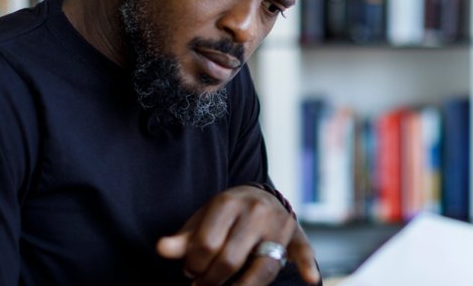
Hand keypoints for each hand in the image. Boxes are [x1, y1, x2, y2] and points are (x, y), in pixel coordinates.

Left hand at [156, 185, 319, 285]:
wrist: (259, 195)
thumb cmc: (224, 214)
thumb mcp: (201, 219)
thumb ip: (184, 237)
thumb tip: (162, 250)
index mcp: (228, 202)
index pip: (206, 244)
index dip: (193, 265)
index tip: (190, 271)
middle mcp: (256, 211)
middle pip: (230, 259)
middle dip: (211, 280)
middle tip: (202, 284)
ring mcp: (278, 223)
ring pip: (262, 266)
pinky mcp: (295, 234)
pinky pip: (303, 251)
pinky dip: (307, 266)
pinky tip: (309, 280)